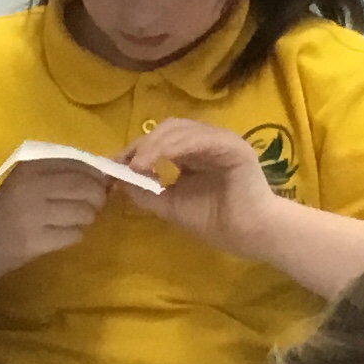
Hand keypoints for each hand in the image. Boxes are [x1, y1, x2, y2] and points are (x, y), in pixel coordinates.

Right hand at [0, 154, 115, 282]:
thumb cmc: (5, 211)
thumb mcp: (24, 182)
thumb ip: (57, 174)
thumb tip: (102, 176)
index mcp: (29, 168)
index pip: (77, 163)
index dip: (95, 173)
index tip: (100, 182)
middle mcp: (32, 188)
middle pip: (85, 187)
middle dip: (97, 197)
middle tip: (94, 204)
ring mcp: (35, 216)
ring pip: (84, 212)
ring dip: (87, 218)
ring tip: (75, 220)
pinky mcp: (38, 241)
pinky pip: (74, 235)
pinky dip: (75, 235)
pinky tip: (63, 235)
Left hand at [126, 117, 282, 255]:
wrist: (248, 235)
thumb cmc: (215, 222)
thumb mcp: (171, 205)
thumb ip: (147, 192)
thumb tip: (121, 179)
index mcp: (194, 153)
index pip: (162, 139)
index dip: (137, 149)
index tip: (114, 165)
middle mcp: (207, 142)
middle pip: (169, 128)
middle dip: (142, 144)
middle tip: (123, 163)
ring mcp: (221, 141)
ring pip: (181, 130)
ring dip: (153, 145)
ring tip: (135, 165)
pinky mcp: (232, 147)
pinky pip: (200, 139)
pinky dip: (174, 147)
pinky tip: (155, 162)